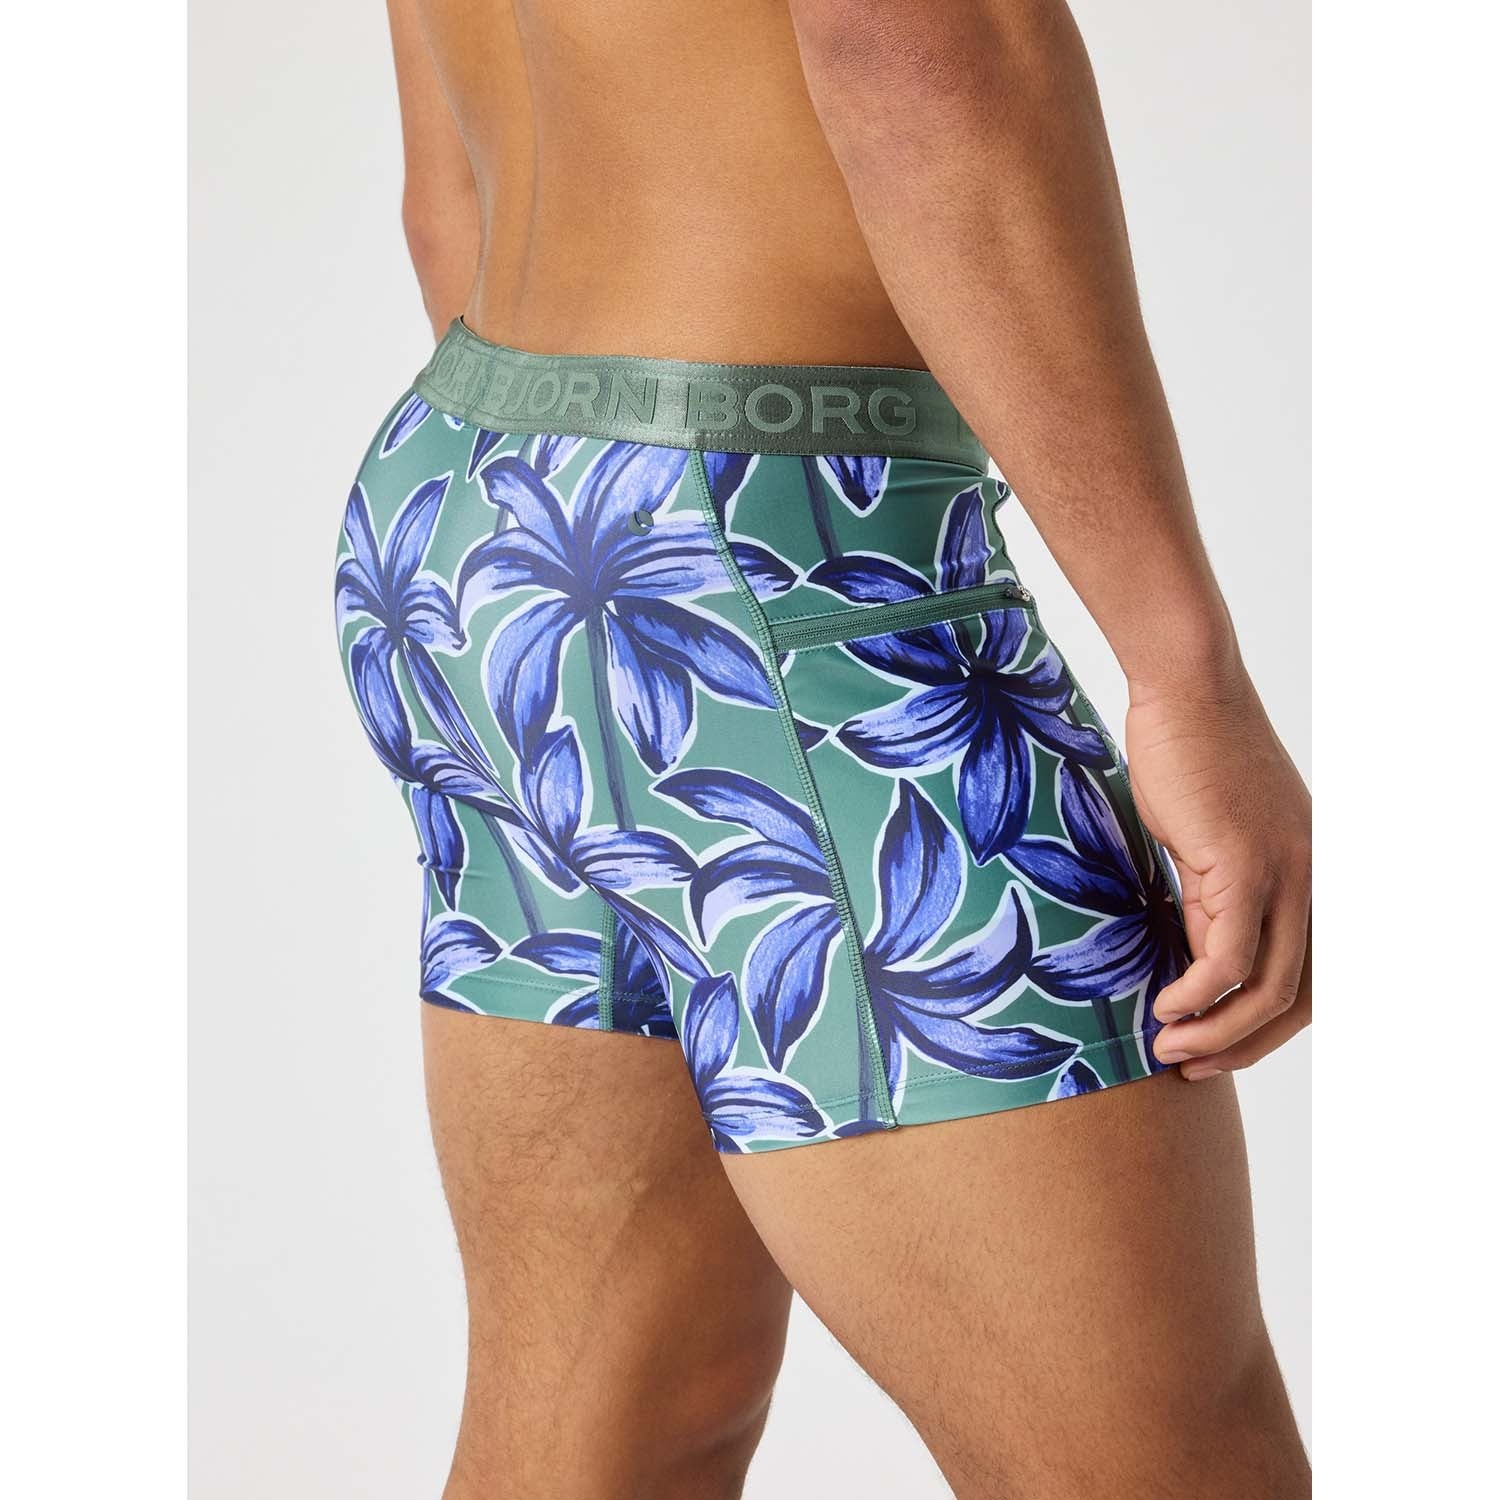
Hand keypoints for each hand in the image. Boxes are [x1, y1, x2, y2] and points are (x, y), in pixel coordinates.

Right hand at [1125, 677, 1310, 1079]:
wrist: (1188, 691)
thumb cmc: (1189, 756)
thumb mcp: (1207, 844)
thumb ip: (1212, 900)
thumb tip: (1196, 961)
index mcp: (1313, 878)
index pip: (1309, 981)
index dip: (1264, 1028)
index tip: (1212, 1046)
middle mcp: (1317, 882)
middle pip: (1301, 1000)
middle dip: (1245, 1046)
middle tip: (1191, 1065)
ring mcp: (1289, 874)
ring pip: (1270, 989)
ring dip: (1217, 1032)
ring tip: (1168, 1046)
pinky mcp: (1248, 864)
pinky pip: (1228, 956)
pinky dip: (1198, 994)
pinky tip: (1165, 1003)